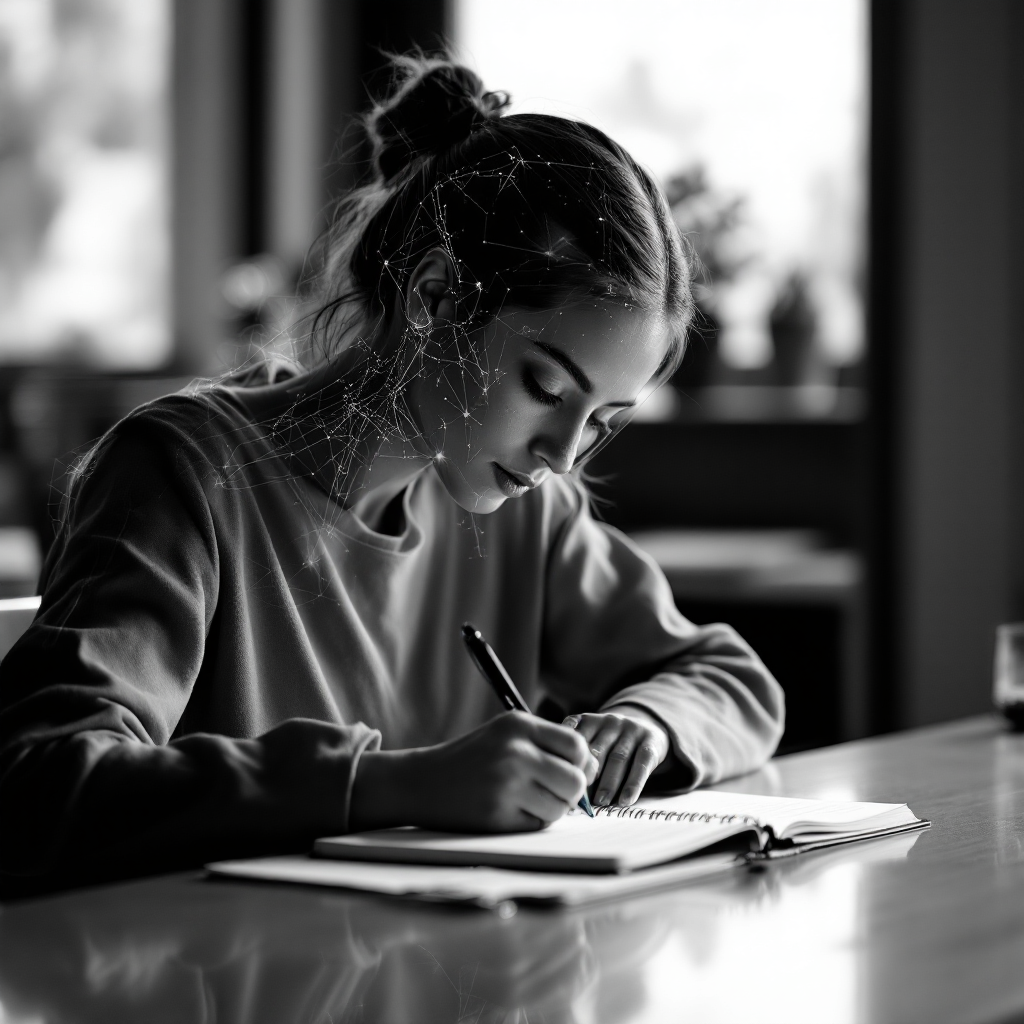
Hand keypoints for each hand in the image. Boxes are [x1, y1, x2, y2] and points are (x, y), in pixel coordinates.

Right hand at [351, 712, 591, 832]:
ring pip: (559, 807)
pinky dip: (529, 823)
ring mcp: (506, 784)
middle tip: (549, 792)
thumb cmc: (473, 759)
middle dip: (569, 793)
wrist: (422, 782)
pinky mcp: (497, 815)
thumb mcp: (506, 735)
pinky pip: (537, 825)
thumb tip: (592, 768)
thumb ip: (547, 745)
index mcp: (518, 725)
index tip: (568, 771)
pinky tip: (508, 811)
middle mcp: (515, 751)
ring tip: (524, 800)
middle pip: (575, 780)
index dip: (580, 763)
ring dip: (549, 810)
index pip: (576, 746)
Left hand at [563, 710, 669, 806]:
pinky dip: (633, 784)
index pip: (576, 740)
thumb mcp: (592, 739)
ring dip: (608, 783)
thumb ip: (580, 757)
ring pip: (618, 758)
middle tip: (579, 797)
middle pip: (596, 750)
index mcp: (590, 721)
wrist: (647, 726)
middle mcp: (610, 722)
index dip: (570, 763)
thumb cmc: (610, 743)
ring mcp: (631, 730)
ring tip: (600, 803)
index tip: (563, 783)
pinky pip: (641, 764)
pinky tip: (626, 800)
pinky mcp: (651, 742)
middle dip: (587, 775)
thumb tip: (568, 791)